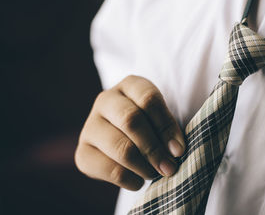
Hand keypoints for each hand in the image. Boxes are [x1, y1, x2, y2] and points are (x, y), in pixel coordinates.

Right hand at [75, 75, 185, 190]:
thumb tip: (175, 151)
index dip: (166, 126)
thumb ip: (168, 129)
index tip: (178, 150)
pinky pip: (109, 169)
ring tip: (155, 174)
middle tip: (169, 168)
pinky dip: (129, 179)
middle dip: (154, 148)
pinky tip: (138, 180)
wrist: (125, 142)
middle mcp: (106, 100)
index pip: (148, 99)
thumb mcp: (161, 119)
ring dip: (144, 166)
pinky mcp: (82, 153)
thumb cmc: (152, 127)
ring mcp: (90, 126)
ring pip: (120, 146)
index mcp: (129, 85)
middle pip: (131, 120)